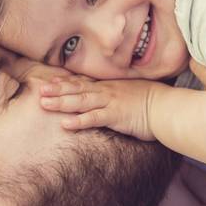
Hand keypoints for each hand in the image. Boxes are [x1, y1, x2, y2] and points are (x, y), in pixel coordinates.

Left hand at [39, 76, 166, 140]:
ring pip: (81, 101)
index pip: (84, 82)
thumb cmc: (152, 102)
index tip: (49, 82)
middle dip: (56, 90)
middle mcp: (107, 92)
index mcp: (110, 87)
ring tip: (44, 104)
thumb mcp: (131, 93)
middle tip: (39, 90)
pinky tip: (65, 124)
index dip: (65, 82)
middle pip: (77, 89)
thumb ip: (118, 94)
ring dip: (61, 102)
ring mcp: (110, 102)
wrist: (166, 107)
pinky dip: (79, 120)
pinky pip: (94, 118)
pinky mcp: (115, 116)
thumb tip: (110, 98)